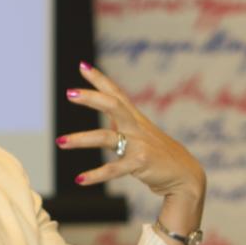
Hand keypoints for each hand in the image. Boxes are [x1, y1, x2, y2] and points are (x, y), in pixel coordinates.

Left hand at [58, 62, 205, 202]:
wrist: (185, 176)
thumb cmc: (160, 156)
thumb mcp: (143, 135)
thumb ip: (124, 124)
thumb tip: (107, 113)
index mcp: (136, 119)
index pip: (116, 93)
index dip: (100, 79)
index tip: (82, 65)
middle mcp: (137, 127)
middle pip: (113, 105)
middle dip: (91, 98)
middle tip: (69, 93)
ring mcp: (139, 145)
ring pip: (106, 137)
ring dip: (81, 139)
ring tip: (60, 141)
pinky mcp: (141, 164)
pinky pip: (114, 169)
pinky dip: (96, 175)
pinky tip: (79, 179)